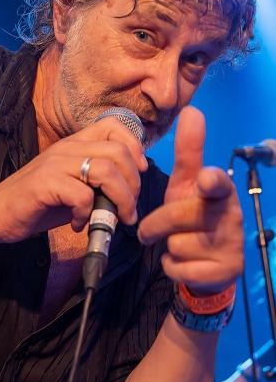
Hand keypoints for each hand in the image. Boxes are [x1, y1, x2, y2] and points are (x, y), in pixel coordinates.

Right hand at [0, 116, 147, 246]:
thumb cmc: (37, 203)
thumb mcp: (73, 186)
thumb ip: (98, 183)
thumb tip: (130, 194)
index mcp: (75, 144)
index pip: (115, 125)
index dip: (135, 148)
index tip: (138, 174)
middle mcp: (66, 148)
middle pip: (118, 152)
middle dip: (133, 184)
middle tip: (128, 209)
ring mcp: (55, 164)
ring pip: (105, 171)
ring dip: (119, 200)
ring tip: (113, 219)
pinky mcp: (44, 183)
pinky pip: (82, 195)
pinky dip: (87, 214)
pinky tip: (78, 224)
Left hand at [137, 106, 243, 295]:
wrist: (209, 264)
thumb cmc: (193, 215)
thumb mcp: (186, 184)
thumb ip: (189, 152)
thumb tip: (191, 110)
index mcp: (220, 191)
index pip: (217, 183)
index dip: (211, 181)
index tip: (205, 178)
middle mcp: (231, 215)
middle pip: (177, 216)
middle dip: (156, 225)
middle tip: (150, 231)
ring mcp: (232, 245)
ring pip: (177, 245)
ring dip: (167, 247)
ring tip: (179, 245)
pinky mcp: (225, 271)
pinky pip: (180, 269)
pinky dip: (172, 267)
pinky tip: (184, 263)